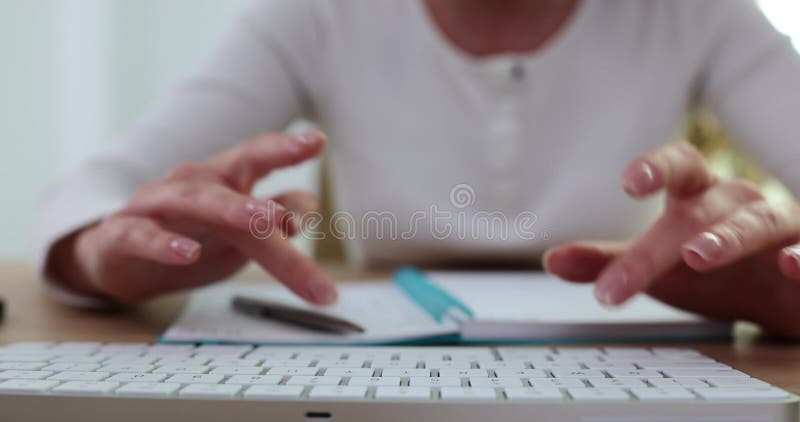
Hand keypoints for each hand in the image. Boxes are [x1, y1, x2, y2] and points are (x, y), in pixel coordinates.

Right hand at [49, 130, 336, 304]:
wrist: (119, 261)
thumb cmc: (191, 238)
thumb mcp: (240, 236)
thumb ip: (275, 223)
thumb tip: (306, 213)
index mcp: (225, 180)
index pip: (258, 155)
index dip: (287, 147)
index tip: (318, 140)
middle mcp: (194, 182)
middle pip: (236, 170)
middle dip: (268, 163)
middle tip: (304, 178)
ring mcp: (157, 205)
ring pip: (196, 199)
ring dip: (233, 208)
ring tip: (265, 217)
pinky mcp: (122, 234)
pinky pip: (142, 235)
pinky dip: (164, 244)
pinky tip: (185, 253)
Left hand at [544, 140, 799, 337]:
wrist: (786, 298)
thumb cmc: (718, 273)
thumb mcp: (659, 268)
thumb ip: (611, 262)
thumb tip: (551, 259)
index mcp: (700, 198)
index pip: (680, 167)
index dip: (656, 167)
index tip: (628, 181)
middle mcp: (741, 204)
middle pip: (702, 209)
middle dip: (664, 241)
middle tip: (628, 275)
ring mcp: (782, 226)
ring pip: (758, 222)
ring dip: (728, 237)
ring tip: (697, 255)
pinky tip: (790, 265)